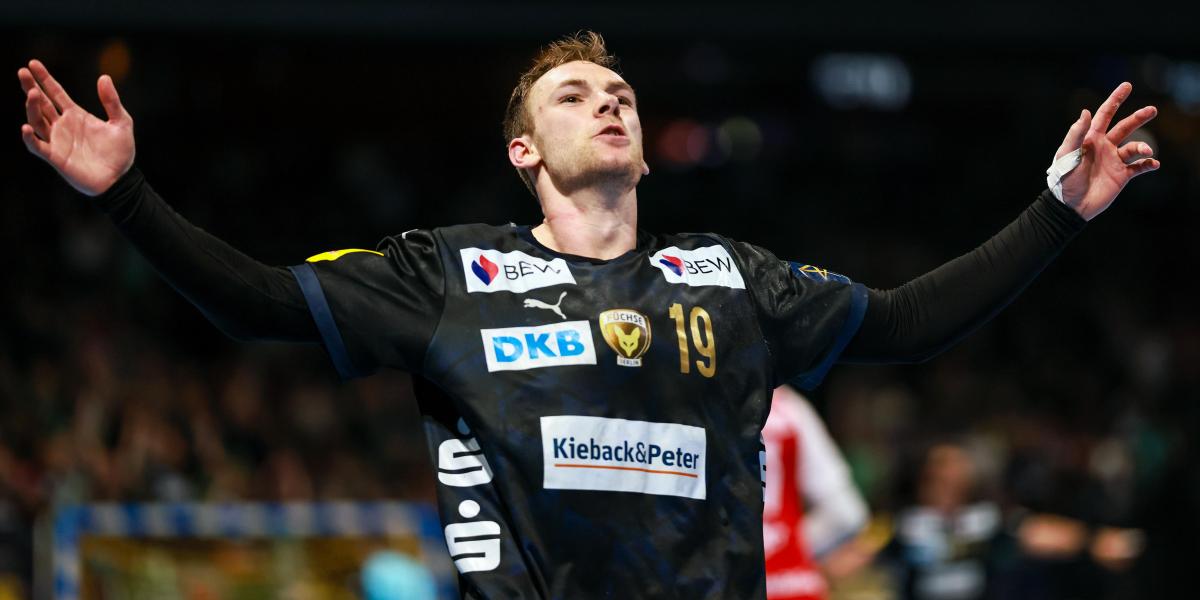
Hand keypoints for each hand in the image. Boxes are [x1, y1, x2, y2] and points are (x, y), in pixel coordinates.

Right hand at [18, 60, 134, 195]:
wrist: (121, 180)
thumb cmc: (121, 153)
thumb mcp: (121, 123)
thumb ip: (112, 102)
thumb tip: (104, 77)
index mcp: (76, 115)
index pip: (55, 93)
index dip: (44, 79)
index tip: (33, 63)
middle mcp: (62, 125)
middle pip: (41, 103)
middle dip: (31, 87)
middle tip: (22, 72)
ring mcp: (57, 141)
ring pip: (37, 120)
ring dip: (32, 107)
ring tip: (33, 94)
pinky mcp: (55, 157)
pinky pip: (37, 146)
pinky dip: (30, 137)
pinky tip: (27, 127)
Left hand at [1054, 82, 1158, 220]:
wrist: (1070, 206)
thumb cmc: (1064, 179)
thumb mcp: (1067, 154)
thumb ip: (1076, 134)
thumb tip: (1087, 111)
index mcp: (1091, 138)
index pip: (1105, 114)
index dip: (1115, 99)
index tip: (1127, 85)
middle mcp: (1105, 146)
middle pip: (1125, 127)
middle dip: (1139, 117)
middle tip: (1152, 110)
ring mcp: (1114, 161)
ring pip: (1135, 148)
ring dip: (1143, 148)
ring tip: (1147, 152)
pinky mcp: (1121, 176)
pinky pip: (1139, 168)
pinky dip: (1148, 165)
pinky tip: (1153, 164)